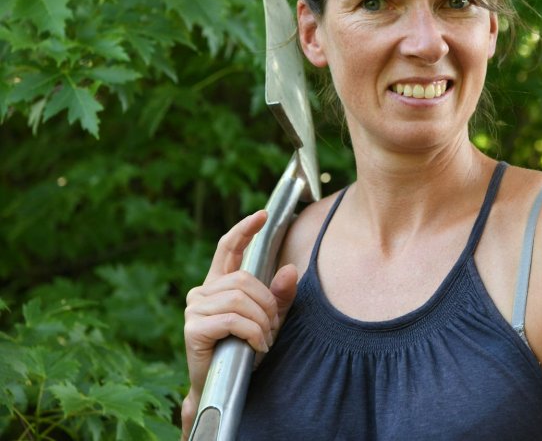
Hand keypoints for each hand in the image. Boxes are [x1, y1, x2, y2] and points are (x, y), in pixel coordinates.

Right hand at [180, 210, 298, 437]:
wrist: (223, 386)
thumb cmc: (244, 349)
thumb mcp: (269, 319)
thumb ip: (280, 296)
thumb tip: (289, 270)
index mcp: (218, 284)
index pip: (229, 248)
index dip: (244, 230)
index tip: (263, 215)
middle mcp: (202, 292)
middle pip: (244, 279)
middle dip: (267, 303)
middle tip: (272, 328)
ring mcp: (194, 309)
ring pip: (240, 299)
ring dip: (261, 321)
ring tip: (265, 339)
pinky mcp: (193, 328)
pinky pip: (233, 320)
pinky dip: (253, 333)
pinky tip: (257, 346)